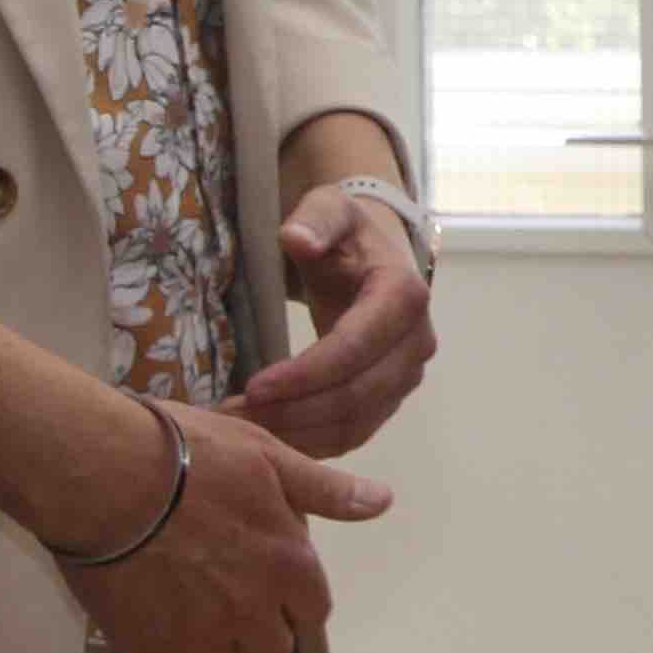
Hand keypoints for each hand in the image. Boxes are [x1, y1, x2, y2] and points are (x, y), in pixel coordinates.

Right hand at [66, 395, 391, 652]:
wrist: (102, 473)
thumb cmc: (189, 454)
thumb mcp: (267, 455)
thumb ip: (325, 489)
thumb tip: (384, 502)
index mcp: (289, 566)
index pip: (312, 611)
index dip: (293, 594)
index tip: (268, 575)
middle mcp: (252, 611)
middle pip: (272, 648)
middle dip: (259, 625)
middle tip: (226, 587)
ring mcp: (200, 637)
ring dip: (216, 642)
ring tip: (188, 602)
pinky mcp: (149, 652)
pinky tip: (156, 619)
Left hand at [239, 186, 438, 457]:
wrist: (371, 255)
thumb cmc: (345, 233)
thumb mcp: (330, 208)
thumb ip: (316, 219)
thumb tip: (298, 239)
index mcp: (403, 296)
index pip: (356, 347)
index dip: (306, 373)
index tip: (255, 386)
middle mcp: (416, 342)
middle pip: (358, 394)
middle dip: (296, 411)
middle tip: (236, 416)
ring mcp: (407, 375)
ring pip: (357, 422)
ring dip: (301, 434)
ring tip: (244, 430)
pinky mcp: (391, 397)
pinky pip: (356, 433)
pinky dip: (314, 443)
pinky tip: (271, 440)